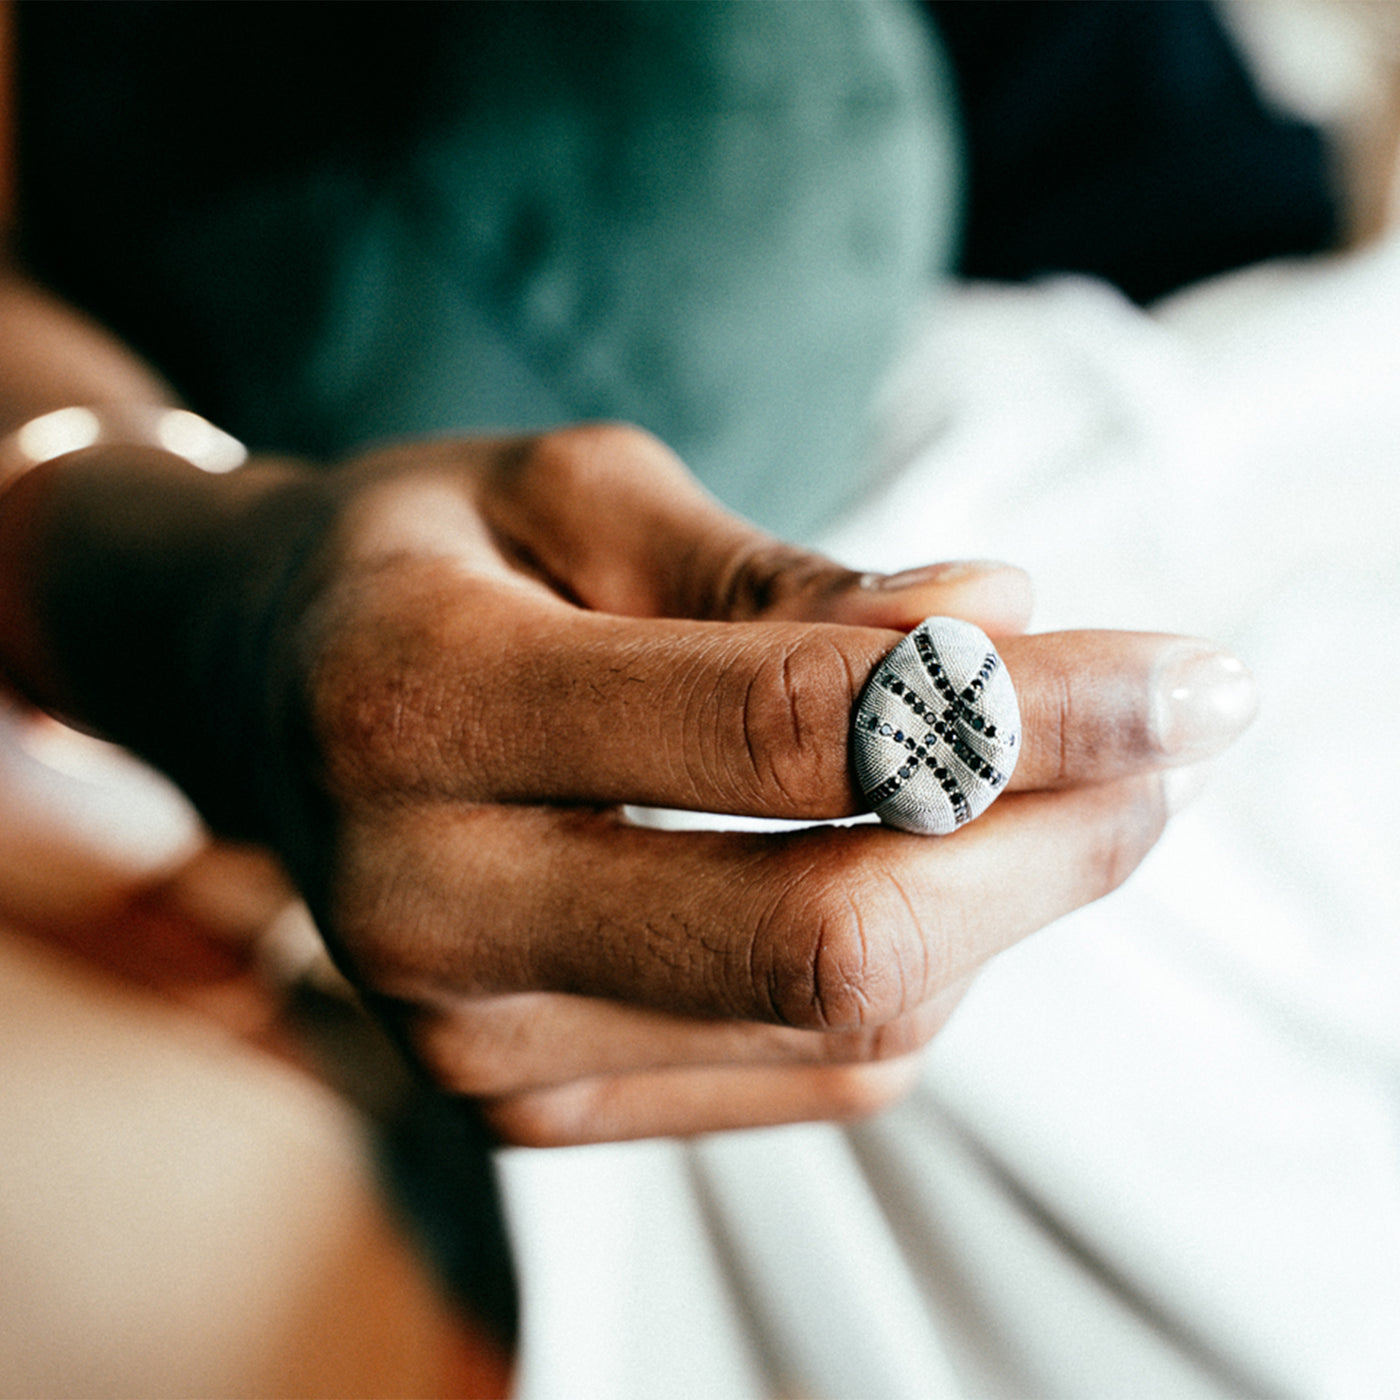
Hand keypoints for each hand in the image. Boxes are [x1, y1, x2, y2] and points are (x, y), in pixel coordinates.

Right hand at [3, 425, 1256, 1142]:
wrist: (267, 692)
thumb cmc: (432, 555)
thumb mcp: (581, 492)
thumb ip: (782, 577)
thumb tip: (999, 626)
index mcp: (415, 702)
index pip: (785, 730)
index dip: (1021, 710)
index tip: (1193, 681)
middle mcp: (423, 908)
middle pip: (830, 935)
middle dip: (1052, 844)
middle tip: (1178, 746)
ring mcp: (471, 1042)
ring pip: (842, 1020)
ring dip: (1004, 902)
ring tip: (1072, 786)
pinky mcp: (529, 1104)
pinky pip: (807, 1068)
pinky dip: (915, 968)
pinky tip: (921, 864)